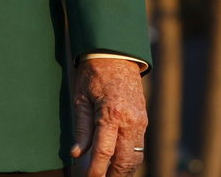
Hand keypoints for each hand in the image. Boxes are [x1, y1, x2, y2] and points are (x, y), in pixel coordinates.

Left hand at [69, 58, 146, 176]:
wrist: (116, 55)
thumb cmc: (93, 74)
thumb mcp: (80, 98)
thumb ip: (81, 128)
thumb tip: (77, 153)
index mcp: (111, 114)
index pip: (104, 152)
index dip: (96, 170)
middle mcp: (130, 121)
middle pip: (124, 160)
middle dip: (113, 175)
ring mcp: (140, 122)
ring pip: (135, 157)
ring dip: (123, 171)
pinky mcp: (144, 121)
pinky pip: (139, 147)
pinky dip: (131, 160)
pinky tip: (120, 167)